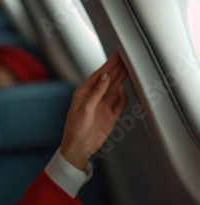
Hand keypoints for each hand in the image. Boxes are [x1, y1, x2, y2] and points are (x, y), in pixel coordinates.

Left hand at [60, 53, 127, 169]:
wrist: (79, 149)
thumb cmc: (75, 129)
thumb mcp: (85, 109)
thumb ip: (96, 93)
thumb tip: (105, 77)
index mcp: (84, 94)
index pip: (99, 76)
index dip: (108, 65)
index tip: (117, 55)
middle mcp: (94, 99)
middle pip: (108, 80)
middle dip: (117, 68)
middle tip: (126, 57)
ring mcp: (102, 107)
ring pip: (115, 90)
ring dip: (121, 79)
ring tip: (129, 68)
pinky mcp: (110, 116)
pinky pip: (119, 104)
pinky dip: (122, 97)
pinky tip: (124, 90)